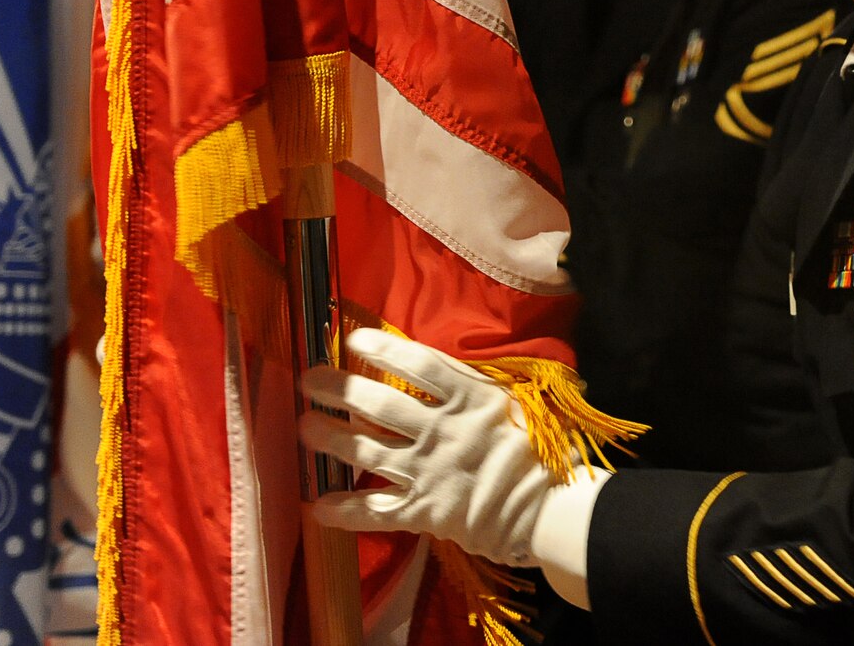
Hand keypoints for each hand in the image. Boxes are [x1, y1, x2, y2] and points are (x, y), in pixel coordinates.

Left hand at [298, 327, 559, 565]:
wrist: (549, 510)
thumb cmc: (539, 451)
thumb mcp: (512, 404)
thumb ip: (473, 387)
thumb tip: (431, 369)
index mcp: (471, 397)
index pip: (418, 363)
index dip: (382, 349)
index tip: (352, 341)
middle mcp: (444, 430)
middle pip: (380, 403)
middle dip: (339, 389)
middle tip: (309, 379)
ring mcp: (430, 471)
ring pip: (367, 449)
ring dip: (330, 437)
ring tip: (304, 426)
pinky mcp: (424, 511)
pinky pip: (375, 511)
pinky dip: (345, 509)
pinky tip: (318, 506)